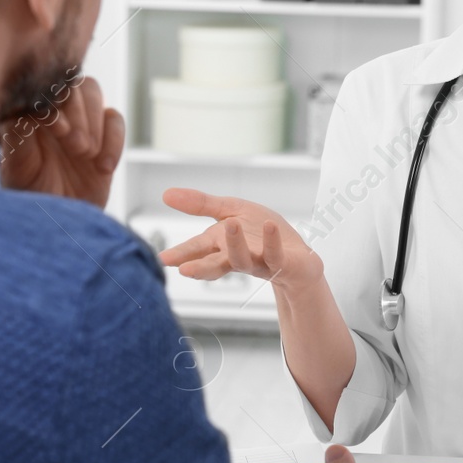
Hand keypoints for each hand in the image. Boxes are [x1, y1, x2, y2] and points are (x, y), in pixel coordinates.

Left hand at [0, 76, 123, 207]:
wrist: (60, 223)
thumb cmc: (32, 196)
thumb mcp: (18, 168)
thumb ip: (19, 135)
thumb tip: (29, 107)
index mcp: (30, 114)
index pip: (45, 87)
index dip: (56, 103)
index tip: (56, 130)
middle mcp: (55, 112)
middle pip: (73, 84)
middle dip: (77, 114)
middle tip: (74, 147)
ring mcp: (81, 122)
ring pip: (94, 93)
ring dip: (93, 124)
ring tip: (84, 155)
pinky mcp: (105, 137)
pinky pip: (115, 119)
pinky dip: (114, 141)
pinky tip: (103, 168)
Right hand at [159, 188, 322, 293]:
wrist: (298, 257)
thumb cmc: (262, 236)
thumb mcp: (231, 211)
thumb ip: (201, 204)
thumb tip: (167, 194)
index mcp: (222, 245)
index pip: (198, 249)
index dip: (182, 255)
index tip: (164, 259)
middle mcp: (237, 256)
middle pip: (215, 263)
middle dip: (199, 266)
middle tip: (183, 268)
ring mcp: (259, 262)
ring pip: (243, 260)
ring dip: (235, 244)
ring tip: (229, 226)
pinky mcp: (282, 263)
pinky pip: (275, 255)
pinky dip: (272, 241)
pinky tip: (269, 225)